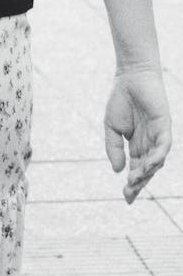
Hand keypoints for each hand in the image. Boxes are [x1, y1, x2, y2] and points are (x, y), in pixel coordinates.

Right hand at [104, 67, 171, 202]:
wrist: (130, 76)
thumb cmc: (121, 99)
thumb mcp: (111, 127)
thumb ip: (114, 148)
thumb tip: (118, 170)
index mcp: (137, 146)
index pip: (137, 170)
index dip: (133, 185)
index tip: (127, 199)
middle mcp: (149, 144)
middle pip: (147, 170)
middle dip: (139, 183)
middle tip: (129, 193)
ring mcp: (158, 136)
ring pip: (156, 161)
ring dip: (147, 172)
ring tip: (135, 180)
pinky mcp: (164, 126)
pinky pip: (163, 146)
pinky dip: (157, 156)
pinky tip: (148, 164)